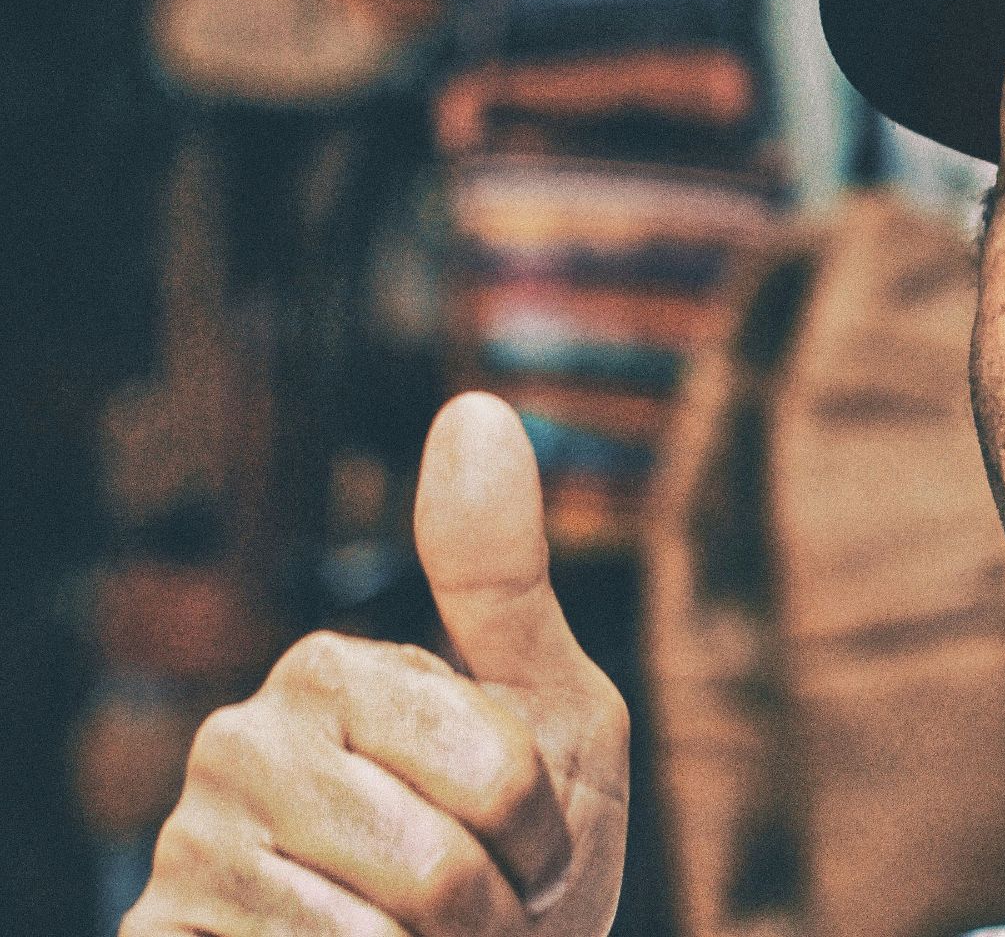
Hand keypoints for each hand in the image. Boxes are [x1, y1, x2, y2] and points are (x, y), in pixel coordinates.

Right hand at [121, 393, 629, 935]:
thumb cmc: (524, 853)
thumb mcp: (559, 714)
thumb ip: (505, 578)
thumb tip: (475, 405)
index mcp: (335, 671)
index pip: (495, 775)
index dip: (542, 837)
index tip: (534, 846)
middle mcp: (242, 742)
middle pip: (434, 863)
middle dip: (491, 912)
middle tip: (478, 911)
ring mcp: (191, 847)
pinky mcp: (160, 934)